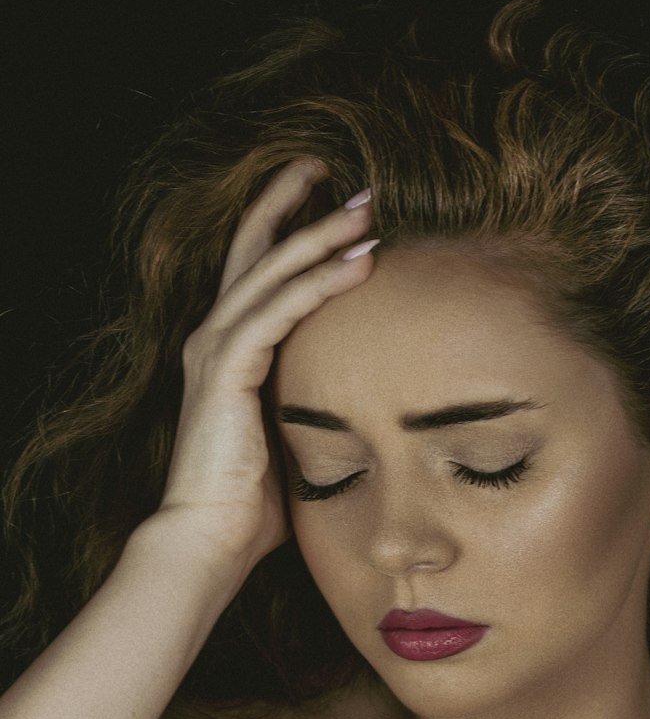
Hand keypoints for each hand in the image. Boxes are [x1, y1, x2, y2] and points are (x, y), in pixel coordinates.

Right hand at [158, 159, 376, 573]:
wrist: (210, 537)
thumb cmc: (250, 503)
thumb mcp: (289, 436)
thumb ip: (309, 405)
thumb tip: (358, 405)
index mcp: (227, 350)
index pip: (257, 270)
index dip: (290, 228)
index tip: (333, 198)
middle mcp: (213, 338)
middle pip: (256, 249)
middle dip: (303, 207)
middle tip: (355, 180)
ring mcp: (215, 349)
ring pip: (272, 270)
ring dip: (322, 235)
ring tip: (369, 208)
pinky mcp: (228, 369)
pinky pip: (280, 310)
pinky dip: (320, 282)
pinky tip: (360, 263)